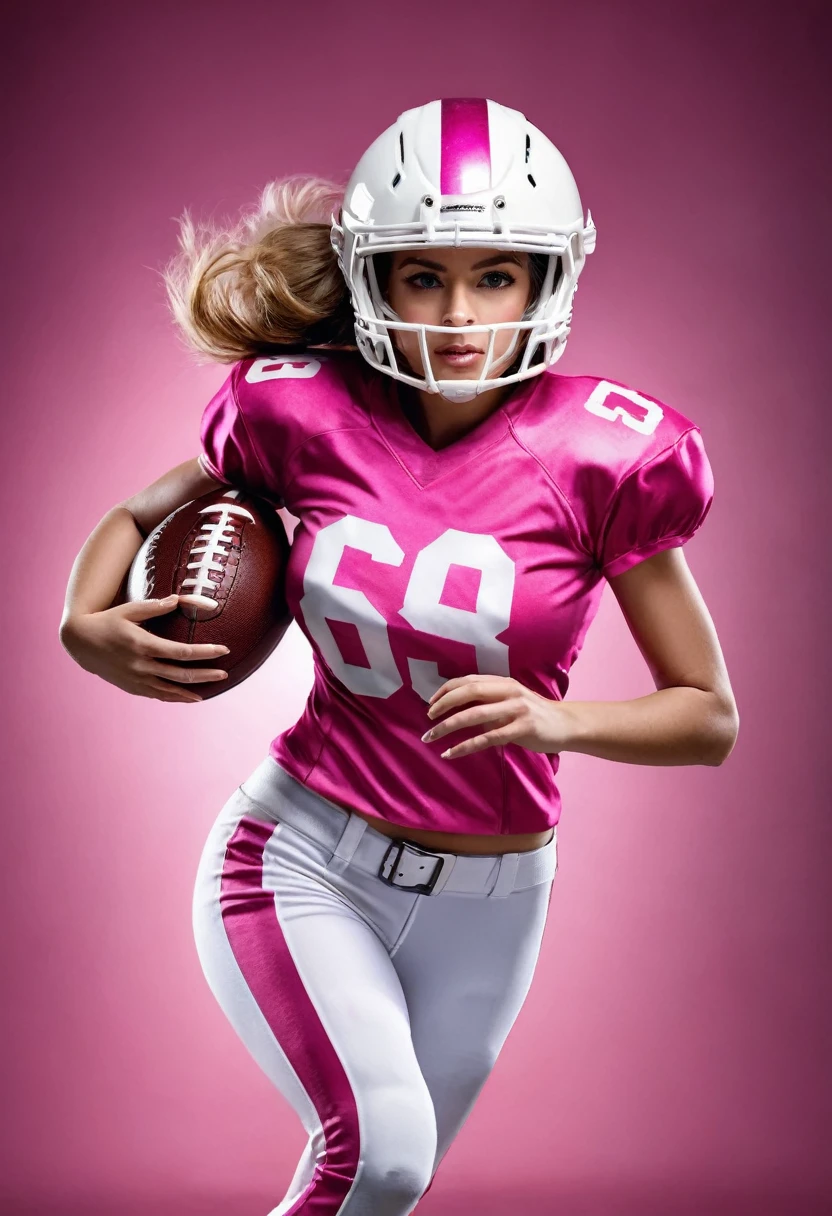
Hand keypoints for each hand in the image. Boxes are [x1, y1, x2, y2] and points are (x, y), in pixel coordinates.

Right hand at [59, 596, 230, 703]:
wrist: (80, 642)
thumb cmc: (107, 620)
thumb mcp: (129, 610)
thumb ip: (155, 606)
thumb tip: (178, 599)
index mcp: (143, 644)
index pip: (182, 652)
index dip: (205, 653)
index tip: (223, 650)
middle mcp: (140, 665)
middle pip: (181, 674)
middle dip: (206, 675)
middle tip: (224, 674)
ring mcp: (136, 679)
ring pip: (170, 690)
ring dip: (193, 690)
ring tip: (212, 688)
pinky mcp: (132, 687)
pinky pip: (158, 695)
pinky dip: (175, 697)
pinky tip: (190, 697)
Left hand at [422, 674, 573, 759]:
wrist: (565, 725)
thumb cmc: (534, 714)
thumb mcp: (510, 701)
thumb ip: (488, 702)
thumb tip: (457, 710)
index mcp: (503, 682)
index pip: (468, 680)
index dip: (446, 690)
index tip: (430, 703)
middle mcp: (509, 691)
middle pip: (469, 692)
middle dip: (444, 705)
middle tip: (427, 719)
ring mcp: (516, 709)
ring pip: (475, 715)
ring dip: (448, 726)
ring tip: (431, 737)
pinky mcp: (522, 728)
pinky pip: (488, 738)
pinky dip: (466, 745)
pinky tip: (451, 753)